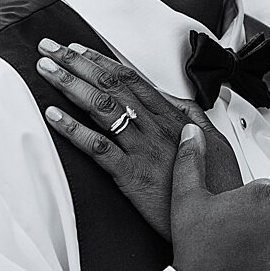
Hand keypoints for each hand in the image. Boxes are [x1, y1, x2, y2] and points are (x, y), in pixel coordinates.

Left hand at [37, 41, 243, 239]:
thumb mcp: (212, 143)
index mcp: (173, 117)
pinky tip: (54, 116)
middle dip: (77, 62)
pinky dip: (73, 129)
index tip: (78, 49)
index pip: (132, 78)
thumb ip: (190, 119)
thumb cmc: (217, 186)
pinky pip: (98, 148)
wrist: (223, 223)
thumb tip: (174, 101)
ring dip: (70, 84)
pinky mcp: (133, 176)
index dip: (102, 60)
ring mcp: (144, 150)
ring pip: (102, 108)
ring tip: (46, 70)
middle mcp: (156, 128)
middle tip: (50, 48)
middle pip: (112, 85)